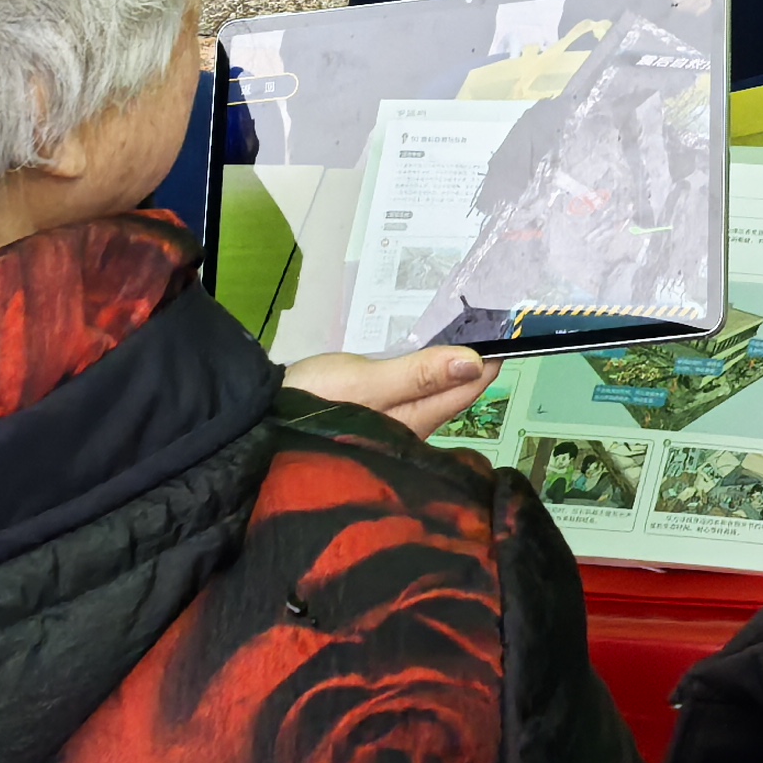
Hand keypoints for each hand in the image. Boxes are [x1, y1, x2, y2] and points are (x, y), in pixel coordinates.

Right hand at [283, 343, 495, 437]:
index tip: (510, 335)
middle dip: (470, 370)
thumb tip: (476, 363)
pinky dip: (417, 380)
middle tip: (491, 331)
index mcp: (414, 422)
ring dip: (443, 374)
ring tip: (461, 344)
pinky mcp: (366, 421)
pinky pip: (404, 399)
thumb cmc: (311, 403)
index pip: (465, 391)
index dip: (488, 364)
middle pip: (449, 397)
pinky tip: (415, 367)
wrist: (252, 425)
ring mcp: (386, 428)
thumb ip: (419, 373)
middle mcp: (407, 430)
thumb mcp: (366, 383)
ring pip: (427, 398)